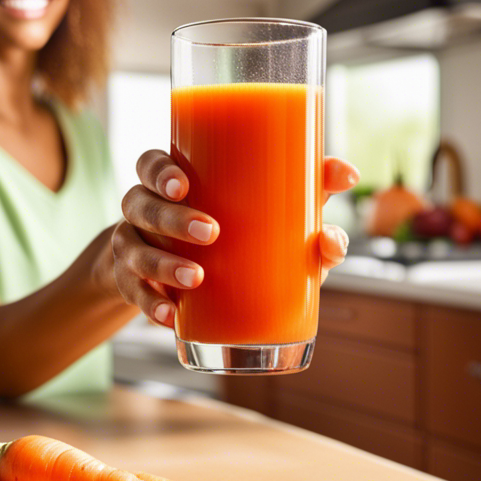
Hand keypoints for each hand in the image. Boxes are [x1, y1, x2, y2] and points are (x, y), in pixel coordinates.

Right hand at [110, 150, 359, 327]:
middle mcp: (145, 210)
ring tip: (195, 278)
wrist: (178, 272)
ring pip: (133, 249)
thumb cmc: (234, 229)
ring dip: (162, 264)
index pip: (151, 164)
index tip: (183, 184)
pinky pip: (132, 294)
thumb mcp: (270, 209)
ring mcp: (134, 248)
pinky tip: (172, 316)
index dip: (160, 171)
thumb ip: (307, 190)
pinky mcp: (132, 285)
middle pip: (140, 204)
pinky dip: (151, 306)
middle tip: (211, 232)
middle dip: (172, 218)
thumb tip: (348, 174)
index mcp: (172, 182)